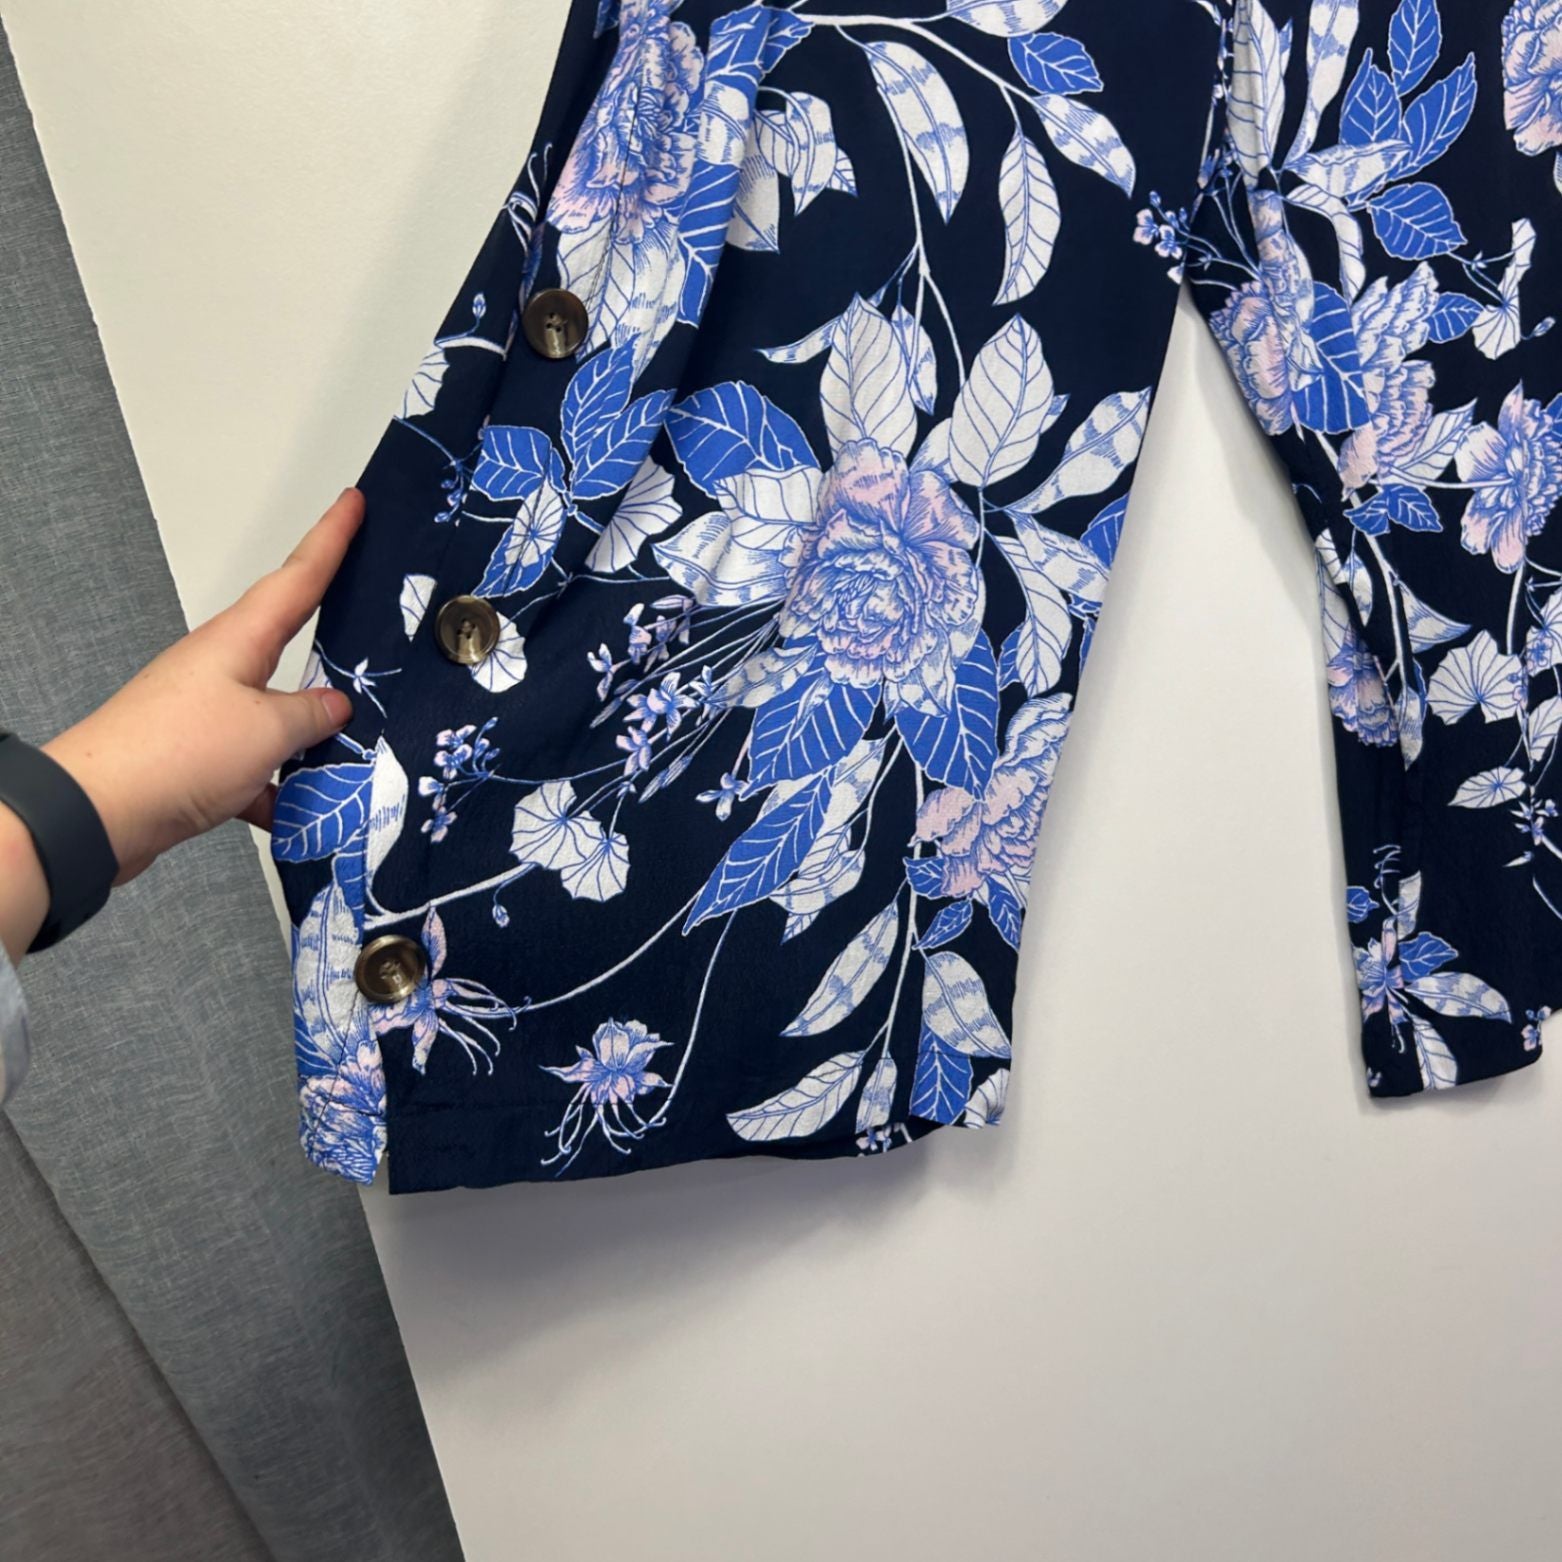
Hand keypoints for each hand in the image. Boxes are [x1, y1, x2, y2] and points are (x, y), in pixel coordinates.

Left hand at [42, 488, 363, 882]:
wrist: (100, 812)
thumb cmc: (175, 753)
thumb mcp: (268, 731)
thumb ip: (313, 716)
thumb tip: (336, 707)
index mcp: (241, 640)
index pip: (299, 576)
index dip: (331, 537)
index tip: (353, 501)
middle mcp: (223, 666)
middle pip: (289, 638)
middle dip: (332, 631)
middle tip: (372, 609)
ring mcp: (208, 710)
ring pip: (278, 711)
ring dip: (311, 733)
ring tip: (354, 750)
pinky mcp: (198, 755)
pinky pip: (255, 763)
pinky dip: (277, 785)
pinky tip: (295, 811)